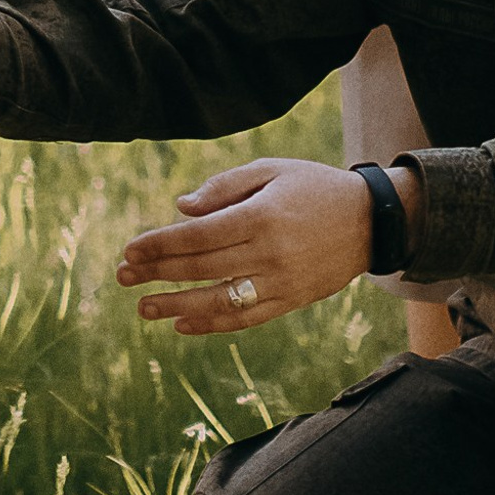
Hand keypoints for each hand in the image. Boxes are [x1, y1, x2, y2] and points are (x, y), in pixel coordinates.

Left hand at [115, 158, 379, 333]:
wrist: (371, 220)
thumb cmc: (312, 187)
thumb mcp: (271, 170)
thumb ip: (224, 187)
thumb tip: (181, 209)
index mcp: (261, 215)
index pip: (198, 236)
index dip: (160, 244)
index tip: (130, 250)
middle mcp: (270, 253)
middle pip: (202, 268)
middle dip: (157, 274)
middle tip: (122, 277)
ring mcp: (282, 282)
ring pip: (220, 301)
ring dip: (177, 307)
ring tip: (145, 309)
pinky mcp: (292, 301)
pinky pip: (246, 319)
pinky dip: (213, 325)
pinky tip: (183, 324)